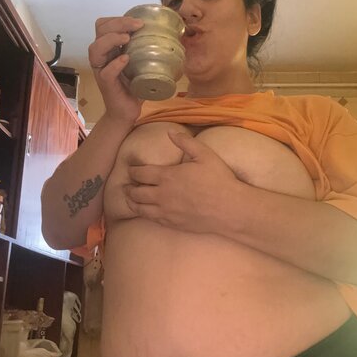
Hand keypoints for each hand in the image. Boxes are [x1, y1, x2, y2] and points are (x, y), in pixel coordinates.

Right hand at [88, 16, 144, 123]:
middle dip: (118, 23)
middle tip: (137, 25)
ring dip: (112, 39)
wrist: (127, 111)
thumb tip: (169, 34)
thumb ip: (145, 49)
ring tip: (127, 38)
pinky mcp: (106, 85)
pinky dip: (115, 64)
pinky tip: (126, 59)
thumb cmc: (134, 86)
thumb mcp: (140, 63)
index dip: (118, 19)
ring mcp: (102, 70)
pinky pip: (106, 72)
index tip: (138, 21)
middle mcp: (102, 57)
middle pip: (100, 31)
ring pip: (96, 49)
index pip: (104, 25)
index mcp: (109, 49)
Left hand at [124, 131, 238, 232]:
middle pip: (135, 192)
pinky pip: (150, 219)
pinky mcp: (171, 223)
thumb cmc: (219, 180)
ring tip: (130, 198)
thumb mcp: (205, 155)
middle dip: (128, 187)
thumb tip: (170, 132)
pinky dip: (143, 213)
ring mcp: (165, 211)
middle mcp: (161, 195)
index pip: (139, 173)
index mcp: (167, 176)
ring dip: (131, 202)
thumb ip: (185, 142)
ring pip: (139, 208)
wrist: (229, 209)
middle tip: (127, 184)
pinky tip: (145, 210)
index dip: (132, 170)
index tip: (131, 169)